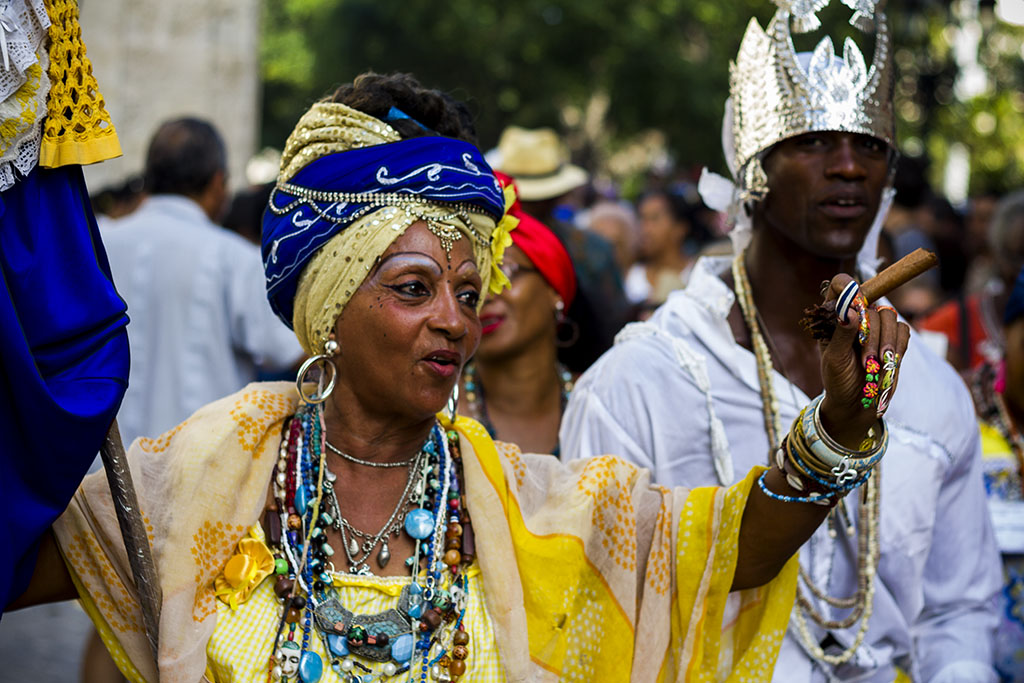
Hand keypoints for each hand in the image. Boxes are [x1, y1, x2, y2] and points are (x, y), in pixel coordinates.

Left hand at [817, 274, 909, 447]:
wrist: (857, 404)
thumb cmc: (838, 380)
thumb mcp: (835, 359)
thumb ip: (842, 334)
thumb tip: (849, 311)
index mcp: (833, 317)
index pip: (839, 286)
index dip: (847, 285)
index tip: (855, 298)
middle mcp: (855, 317)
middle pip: (869, 303)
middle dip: (870, 332)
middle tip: (866, 359)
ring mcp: (875, 327)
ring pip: (888, 315)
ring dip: (885, 341)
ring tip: (877, 364)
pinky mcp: (894, 339)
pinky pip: (903, 329)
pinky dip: (898, 345)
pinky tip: (889, 361)